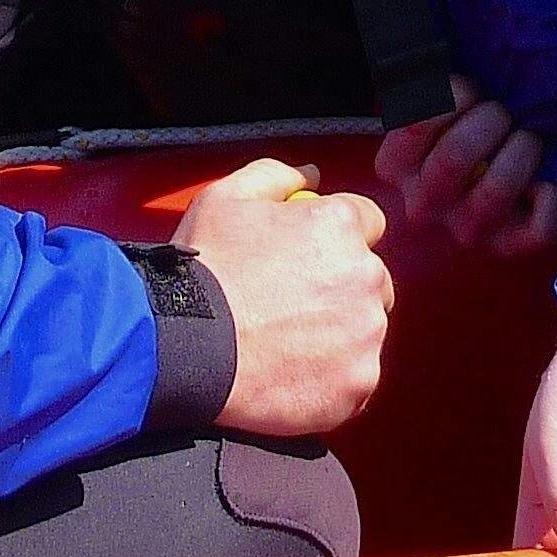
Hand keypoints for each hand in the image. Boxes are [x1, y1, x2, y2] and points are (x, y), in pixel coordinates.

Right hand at [176, 160, 394, 436]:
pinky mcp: (359, 382)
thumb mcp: (224, 199)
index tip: (311, 257)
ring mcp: (366, 333)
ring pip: (365, 330)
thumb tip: (310, 174)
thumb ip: (276, 176)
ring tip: (286, 344)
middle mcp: (365, 275)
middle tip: (292, 306)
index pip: (368, 222)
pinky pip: (356, 377)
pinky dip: (332, 379)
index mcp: (339, 225)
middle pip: (373, 279)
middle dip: (343, 288)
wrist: (184, 348)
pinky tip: (292, 374)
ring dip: (339, 334)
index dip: (337, 237)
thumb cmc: (204, 272)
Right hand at [374, 77, 556, 260]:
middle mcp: (424, 205)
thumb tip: (425, 35)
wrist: (507, 181)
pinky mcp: (509, 247)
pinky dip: (550, 199)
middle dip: (490, 122)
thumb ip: (425, 76)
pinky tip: (547, 181)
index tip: (470, 91)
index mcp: (396, 168)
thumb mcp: (440, 100)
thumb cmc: (470, 128)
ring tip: (528, 138)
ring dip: (521, 152)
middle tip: (503, 113)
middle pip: (453, 159)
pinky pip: (537, 228)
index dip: (450, 97)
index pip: (414, 124)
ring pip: (494, 192)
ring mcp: (467, 231)